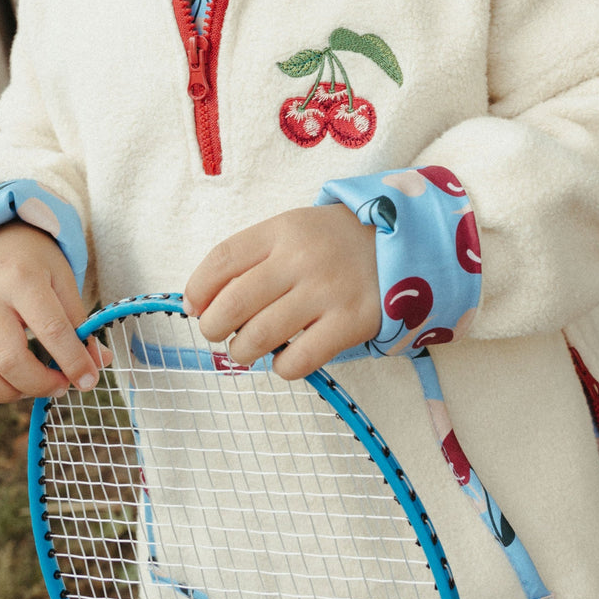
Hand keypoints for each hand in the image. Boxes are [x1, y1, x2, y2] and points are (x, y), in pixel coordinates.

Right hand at [0, 221, 107, 411]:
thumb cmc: (33, 263)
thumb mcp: (62, 280)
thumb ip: (79, 323)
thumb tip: (97, 364)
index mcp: (22, 279)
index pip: (51, 330)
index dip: (73, 361)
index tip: (89, 380)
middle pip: (8, 358)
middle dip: (40, 384)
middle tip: (60, 385)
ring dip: (8, 394)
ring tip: (31, 388)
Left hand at [184, 204, 380, 379]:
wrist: (403, 242)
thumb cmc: (331, 243)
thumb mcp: (290, 231)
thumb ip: (247, 259)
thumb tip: (196, 305)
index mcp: (282, 230)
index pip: (220, 261)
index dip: (197, 291)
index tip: (195, 307)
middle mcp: (302, 259)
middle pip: (232, 304)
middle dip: (213, 328)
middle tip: (220, 333)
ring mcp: (327, 291)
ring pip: (259, 337)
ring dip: (242, 352)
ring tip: (250, 347)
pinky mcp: (351, 323)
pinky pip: (298, 361)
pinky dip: (281, 367)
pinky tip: (286, 357)